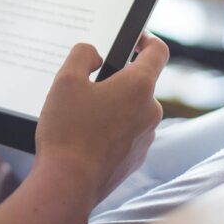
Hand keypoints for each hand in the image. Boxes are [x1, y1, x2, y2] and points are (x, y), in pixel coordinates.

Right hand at [34, 33, 167, 208]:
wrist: (68, 184)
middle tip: (87, 86)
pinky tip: (86, 138)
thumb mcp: (65, 80)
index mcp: (138, 86)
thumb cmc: (67, 131)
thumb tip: (95, 56)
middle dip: (116, 81)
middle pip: (139, 83)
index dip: (146, 39)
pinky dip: (111, 131)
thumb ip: (82, 54)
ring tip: (82, 116)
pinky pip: (127, 134)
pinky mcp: (135, 158)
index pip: (157, 51)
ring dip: (113, 107)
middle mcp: (150, 111)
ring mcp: (146, 137)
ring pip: (132, 110)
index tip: (134, 39)